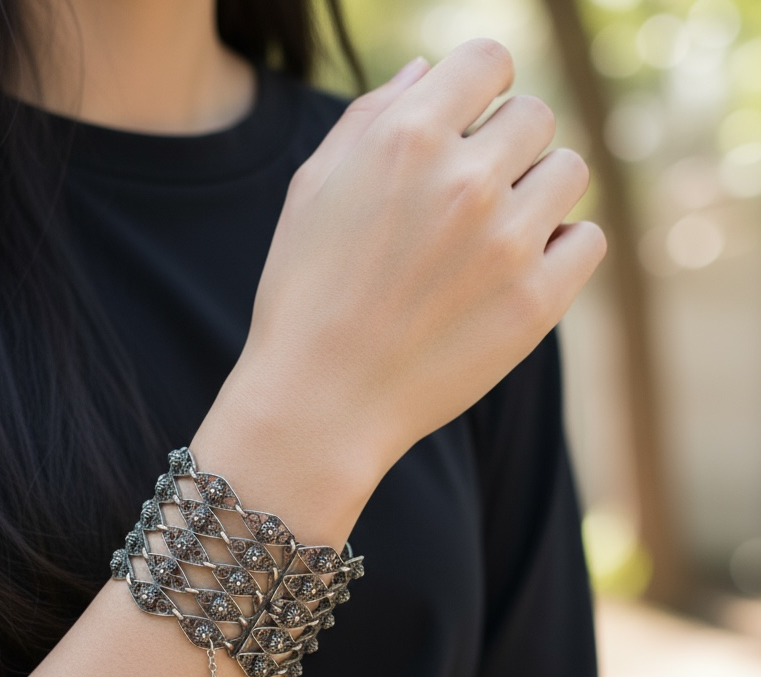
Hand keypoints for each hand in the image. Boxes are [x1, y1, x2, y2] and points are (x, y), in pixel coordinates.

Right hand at [224, 38, 604, 490]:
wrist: (318, 403)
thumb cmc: (304, 297)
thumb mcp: (311, 191)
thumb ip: (369, 117)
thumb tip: (427, 71)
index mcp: (406, 138)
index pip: (489, 60)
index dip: (481, 87)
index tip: (470, 121)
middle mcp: (465, 180)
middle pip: (534, 116)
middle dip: (505, 146)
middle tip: (468, 198)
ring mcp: (507, 243)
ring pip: (567, 171)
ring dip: (536, 192)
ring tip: (490, 237)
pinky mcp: (536, 302)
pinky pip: (585, 239)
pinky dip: (559, 248)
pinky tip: (515, 272)